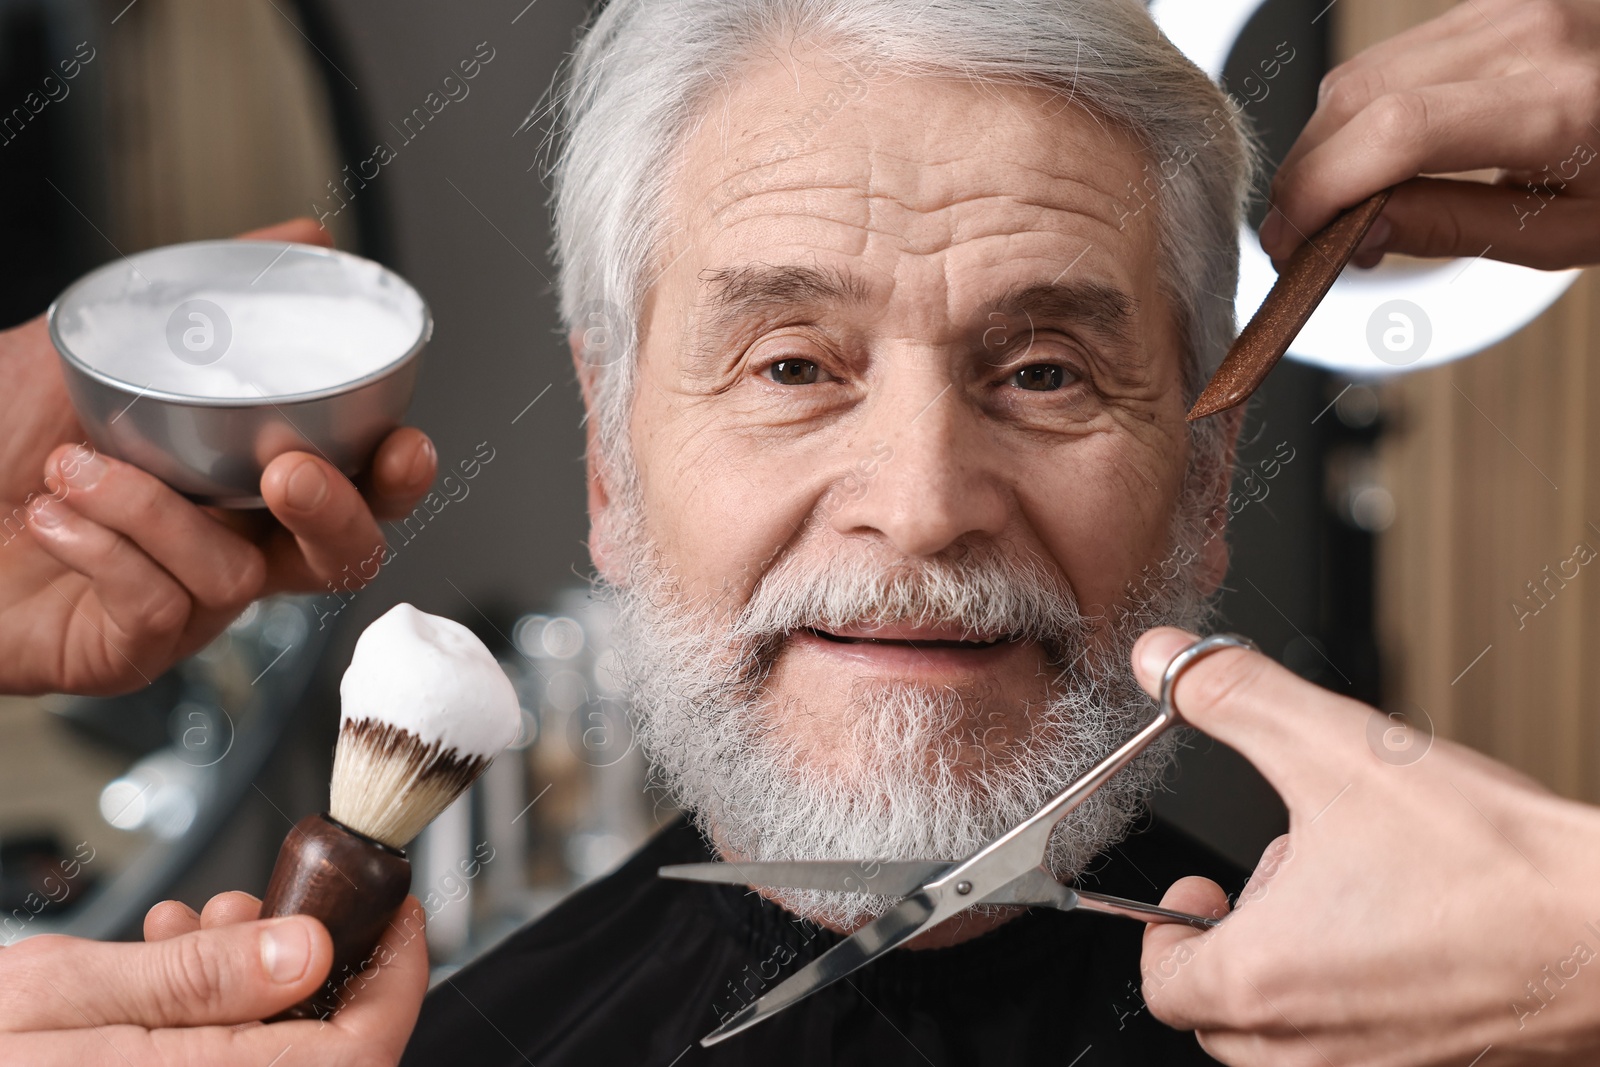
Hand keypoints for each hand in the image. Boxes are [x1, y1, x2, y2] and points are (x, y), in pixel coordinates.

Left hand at [0, 218, 436, 695]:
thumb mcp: (99, 339)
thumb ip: (206, 292)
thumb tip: (310, 236)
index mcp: (237, 482)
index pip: (353, 490)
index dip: (394, 477)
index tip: (402, 442)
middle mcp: (223, 547)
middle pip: (338, 559)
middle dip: (337, 515)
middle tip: (289, 470)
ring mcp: (179, 609)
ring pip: (236, 579)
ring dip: (156, 511)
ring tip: (73, 465)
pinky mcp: (124, 651)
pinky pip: (156, 608)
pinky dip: (107, 546)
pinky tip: (51, 512)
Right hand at [0, 891, 427, 1063]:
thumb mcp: (60, 998)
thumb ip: (194, 981)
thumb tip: (307, 950)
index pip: (363, 1053)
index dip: (399, 977)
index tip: (398, 912)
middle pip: (322, 1052)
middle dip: (306, 963)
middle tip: (252, 908)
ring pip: (269, 1054)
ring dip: (250, 983)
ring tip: (185, 931)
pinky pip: (218, 1066)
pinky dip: (209, 1016)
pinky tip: (156, 975)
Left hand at [1132, 627, 1599, 1066]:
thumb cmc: (1491, 865)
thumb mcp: (1334, 749)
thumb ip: (1233, 698)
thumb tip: (1164, 659)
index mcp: (1263, 985)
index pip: (1164, 985)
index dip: (1166, 928)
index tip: (1198, 888)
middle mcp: (1312, 1051)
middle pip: (1221, 1015)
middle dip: (1234, 941)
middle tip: (1281, 879)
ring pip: (1291, 1038)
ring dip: (1296, 968)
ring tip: (1352, 895)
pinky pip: (1364, 1049)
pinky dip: (1362, 998)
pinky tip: (1412, 931)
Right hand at [1261, 0, 1599, 269]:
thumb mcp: (1566, 232)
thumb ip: (1452, 229)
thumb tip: (1355, 231)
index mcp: (1561, 106)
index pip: (1396, 133)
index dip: (1318, 190)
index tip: (1291, 242)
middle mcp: (1529, 34)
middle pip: (1357, 98)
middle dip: (1307, 176)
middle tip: (1299, 238)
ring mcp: (1509, 5)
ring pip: (1359, 75)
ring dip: (1326, 147)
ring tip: (1340, 206)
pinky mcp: (1494, 0)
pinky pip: (1392, 57)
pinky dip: (1360, 116)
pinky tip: (1373, 159)